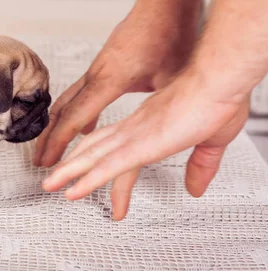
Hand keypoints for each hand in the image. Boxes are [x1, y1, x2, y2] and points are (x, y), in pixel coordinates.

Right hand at [33, 6, 196, 166]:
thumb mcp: (172, 79)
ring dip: (57, 125)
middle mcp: (96, 74)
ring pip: (67, 101)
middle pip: (61, 111)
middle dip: (47, 138)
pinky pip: (80, 93)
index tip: (49, 160)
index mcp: (109, 80)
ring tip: (51, 145)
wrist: (165, 2)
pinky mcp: (103, 65)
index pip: (75, 118)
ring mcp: (97, 68)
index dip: (59, 142)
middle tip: (39, 159)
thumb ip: (162, 109)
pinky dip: (74, 113)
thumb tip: (169, 134)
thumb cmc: (170, 34)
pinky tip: (84, 126)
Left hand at [42, 70, 249, 220]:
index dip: (101, 164)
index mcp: (145, 124)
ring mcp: (133, 135)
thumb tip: (194, 189)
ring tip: (48, 185)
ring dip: (69, 172)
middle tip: (57, 181)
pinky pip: (106, 167)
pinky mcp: (139, 144)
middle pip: (95, 149)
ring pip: (92, 156)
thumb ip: (199, 165)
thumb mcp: (210, 140)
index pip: (115, 147)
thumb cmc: (219, 99)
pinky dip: (88, 181)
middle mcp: (133, 128)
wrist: (221, 79)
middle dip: (74, 166)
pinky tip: (71, 192)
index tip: (93, 178)